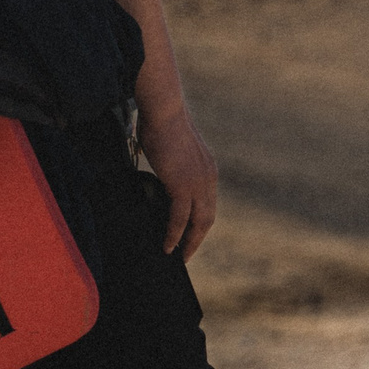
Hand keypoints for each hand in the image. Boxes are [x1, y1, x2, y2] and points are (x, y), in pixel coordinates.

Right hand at [136, 104, 219, 259]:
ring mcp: (198, 182)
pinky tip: (167, 246)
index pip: (208, 204)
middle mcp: (208, 178)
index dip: (200, 222)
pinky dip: (174, 234)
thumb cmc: (161, 125)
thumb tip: (160, 175)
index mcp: (207, 170)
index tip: (191, 236)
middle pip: (207, 217)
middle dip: (197, 238)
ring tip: (177, 257)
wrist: (164, 112)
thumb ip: (172, 167)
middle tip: (185, 255)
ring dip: (188, 241)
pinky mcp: (183, 184)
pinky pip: (180, 217)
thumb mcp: (172, 152)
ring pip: (198, 221)